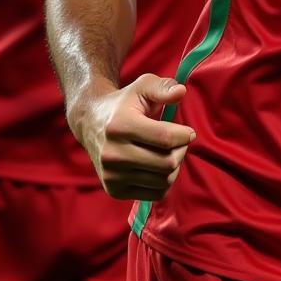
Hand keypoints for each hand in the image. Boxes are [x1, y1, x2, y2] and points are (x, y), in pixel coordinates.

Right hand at [73, 74, 194, 200]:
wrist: (91, 123)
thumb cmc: (125, 103)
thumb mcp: (143, 86)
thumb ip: (163, 87)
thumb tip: (181, 92)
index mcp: (120, 126)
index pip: (165, 138)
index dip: (185, 135)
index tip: (188, 131)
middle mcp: (112, 154)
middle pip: (167, 163)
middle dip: (181, 151)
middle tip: (179, 142)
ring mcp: (111, 175)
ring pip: (163, 180)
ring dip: (174, 166)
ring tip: (168, 152)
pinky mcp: (114, 191)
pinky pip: (155, 193)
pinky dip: (164, 181)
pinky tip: (158, 166)